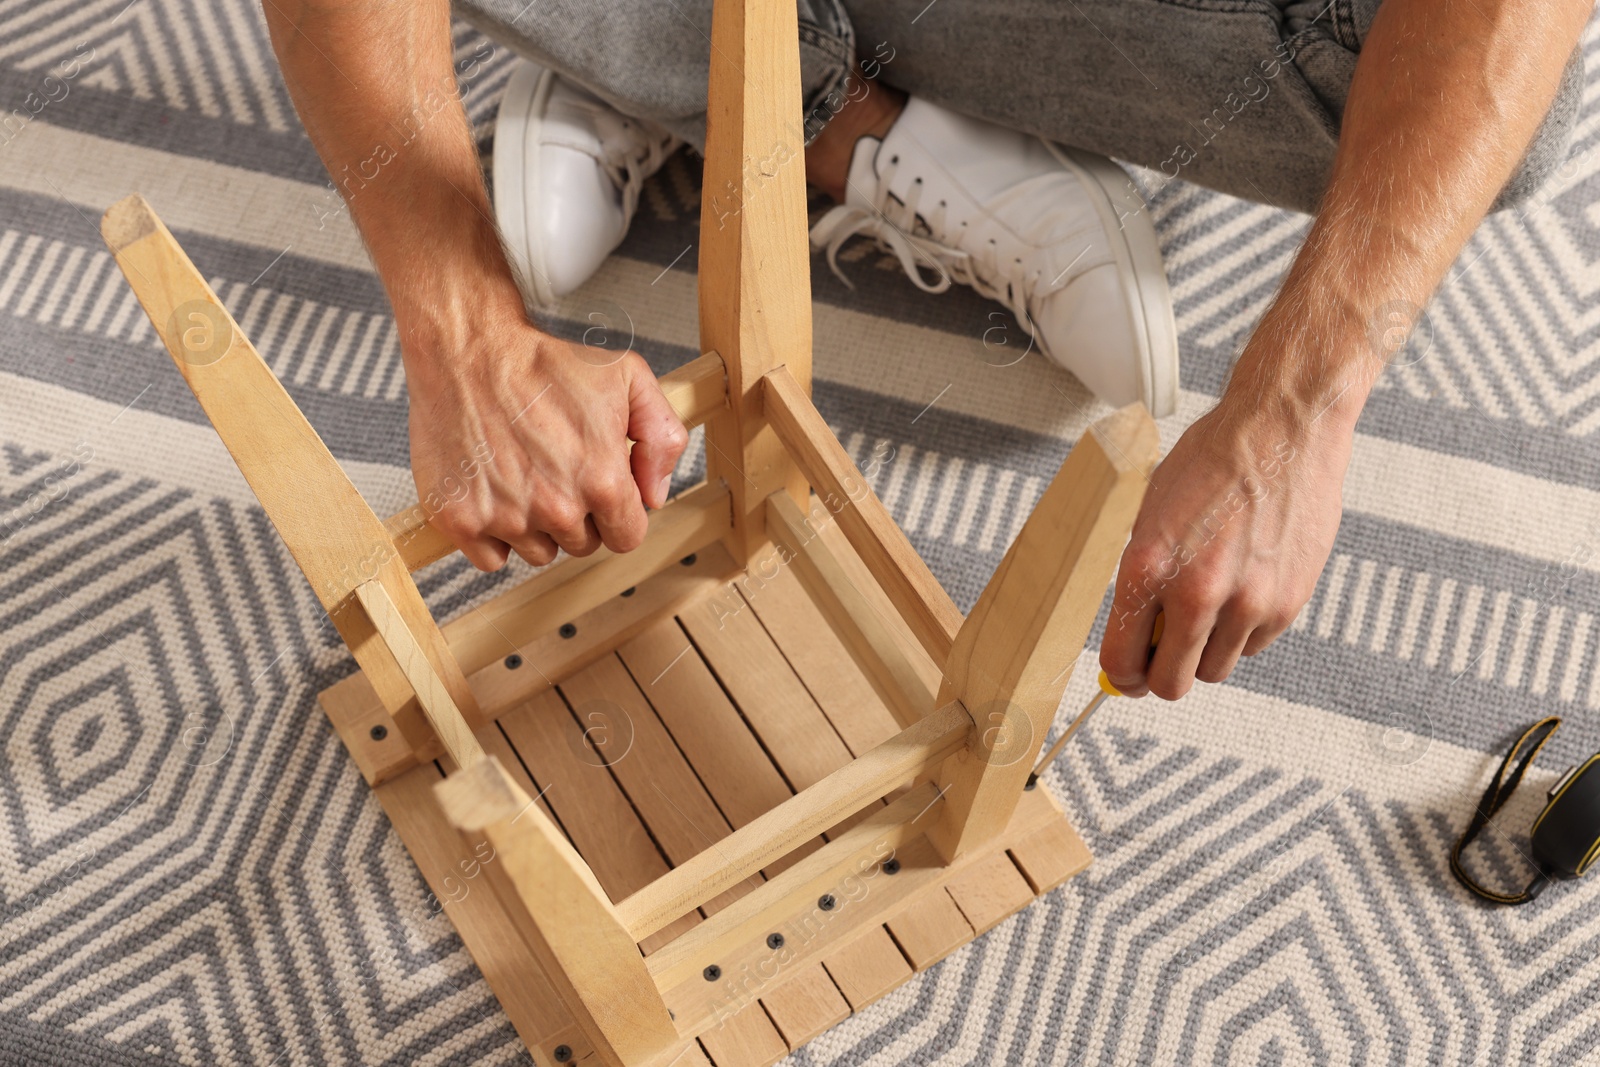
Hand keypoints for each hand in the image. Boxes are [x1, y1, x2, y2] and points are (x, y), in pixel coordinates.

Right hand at [405, 310, 688, 570]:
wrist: (470, 350)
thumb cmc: (545, 363)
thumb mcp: (629, 379)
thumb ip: (662, 438)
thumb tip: (655, 495)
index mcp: (603, 481)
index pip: (627, 537)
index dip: (618, 513)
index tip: (600, 487)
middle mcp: (557, 508)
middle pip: (582, 545)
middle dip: (578, 515)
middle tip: (556, 468)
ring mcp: (506, 518)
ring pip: (539, 553)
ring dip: (536, 526)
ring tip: (523, 474)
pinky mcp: (461, 520)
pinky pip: (492, 559)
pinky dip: (493, 536)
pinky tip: (495, 494)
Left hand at [1099, 394, 1351, 698]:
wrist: (1282, 429)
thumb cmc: (1212, 463)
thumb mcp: (1151, 516)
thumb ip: (1143, 581)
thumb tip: (1136, 637)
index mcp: (1147, 568)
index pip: (1122, 661)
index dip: (1123, 675)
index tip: (1129, 674)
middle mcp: (1196, 592)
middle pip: (1171, 683)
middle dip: (1163, 674)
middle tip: (1165, 653)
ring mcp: (1246, 602)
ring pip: (1215, 671)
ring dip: (1205, 651)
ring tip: (1209, 606)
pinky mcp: (1287, 603)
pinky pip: (1254, 647)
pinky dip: (1244, 631)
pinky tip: (1244, 586)